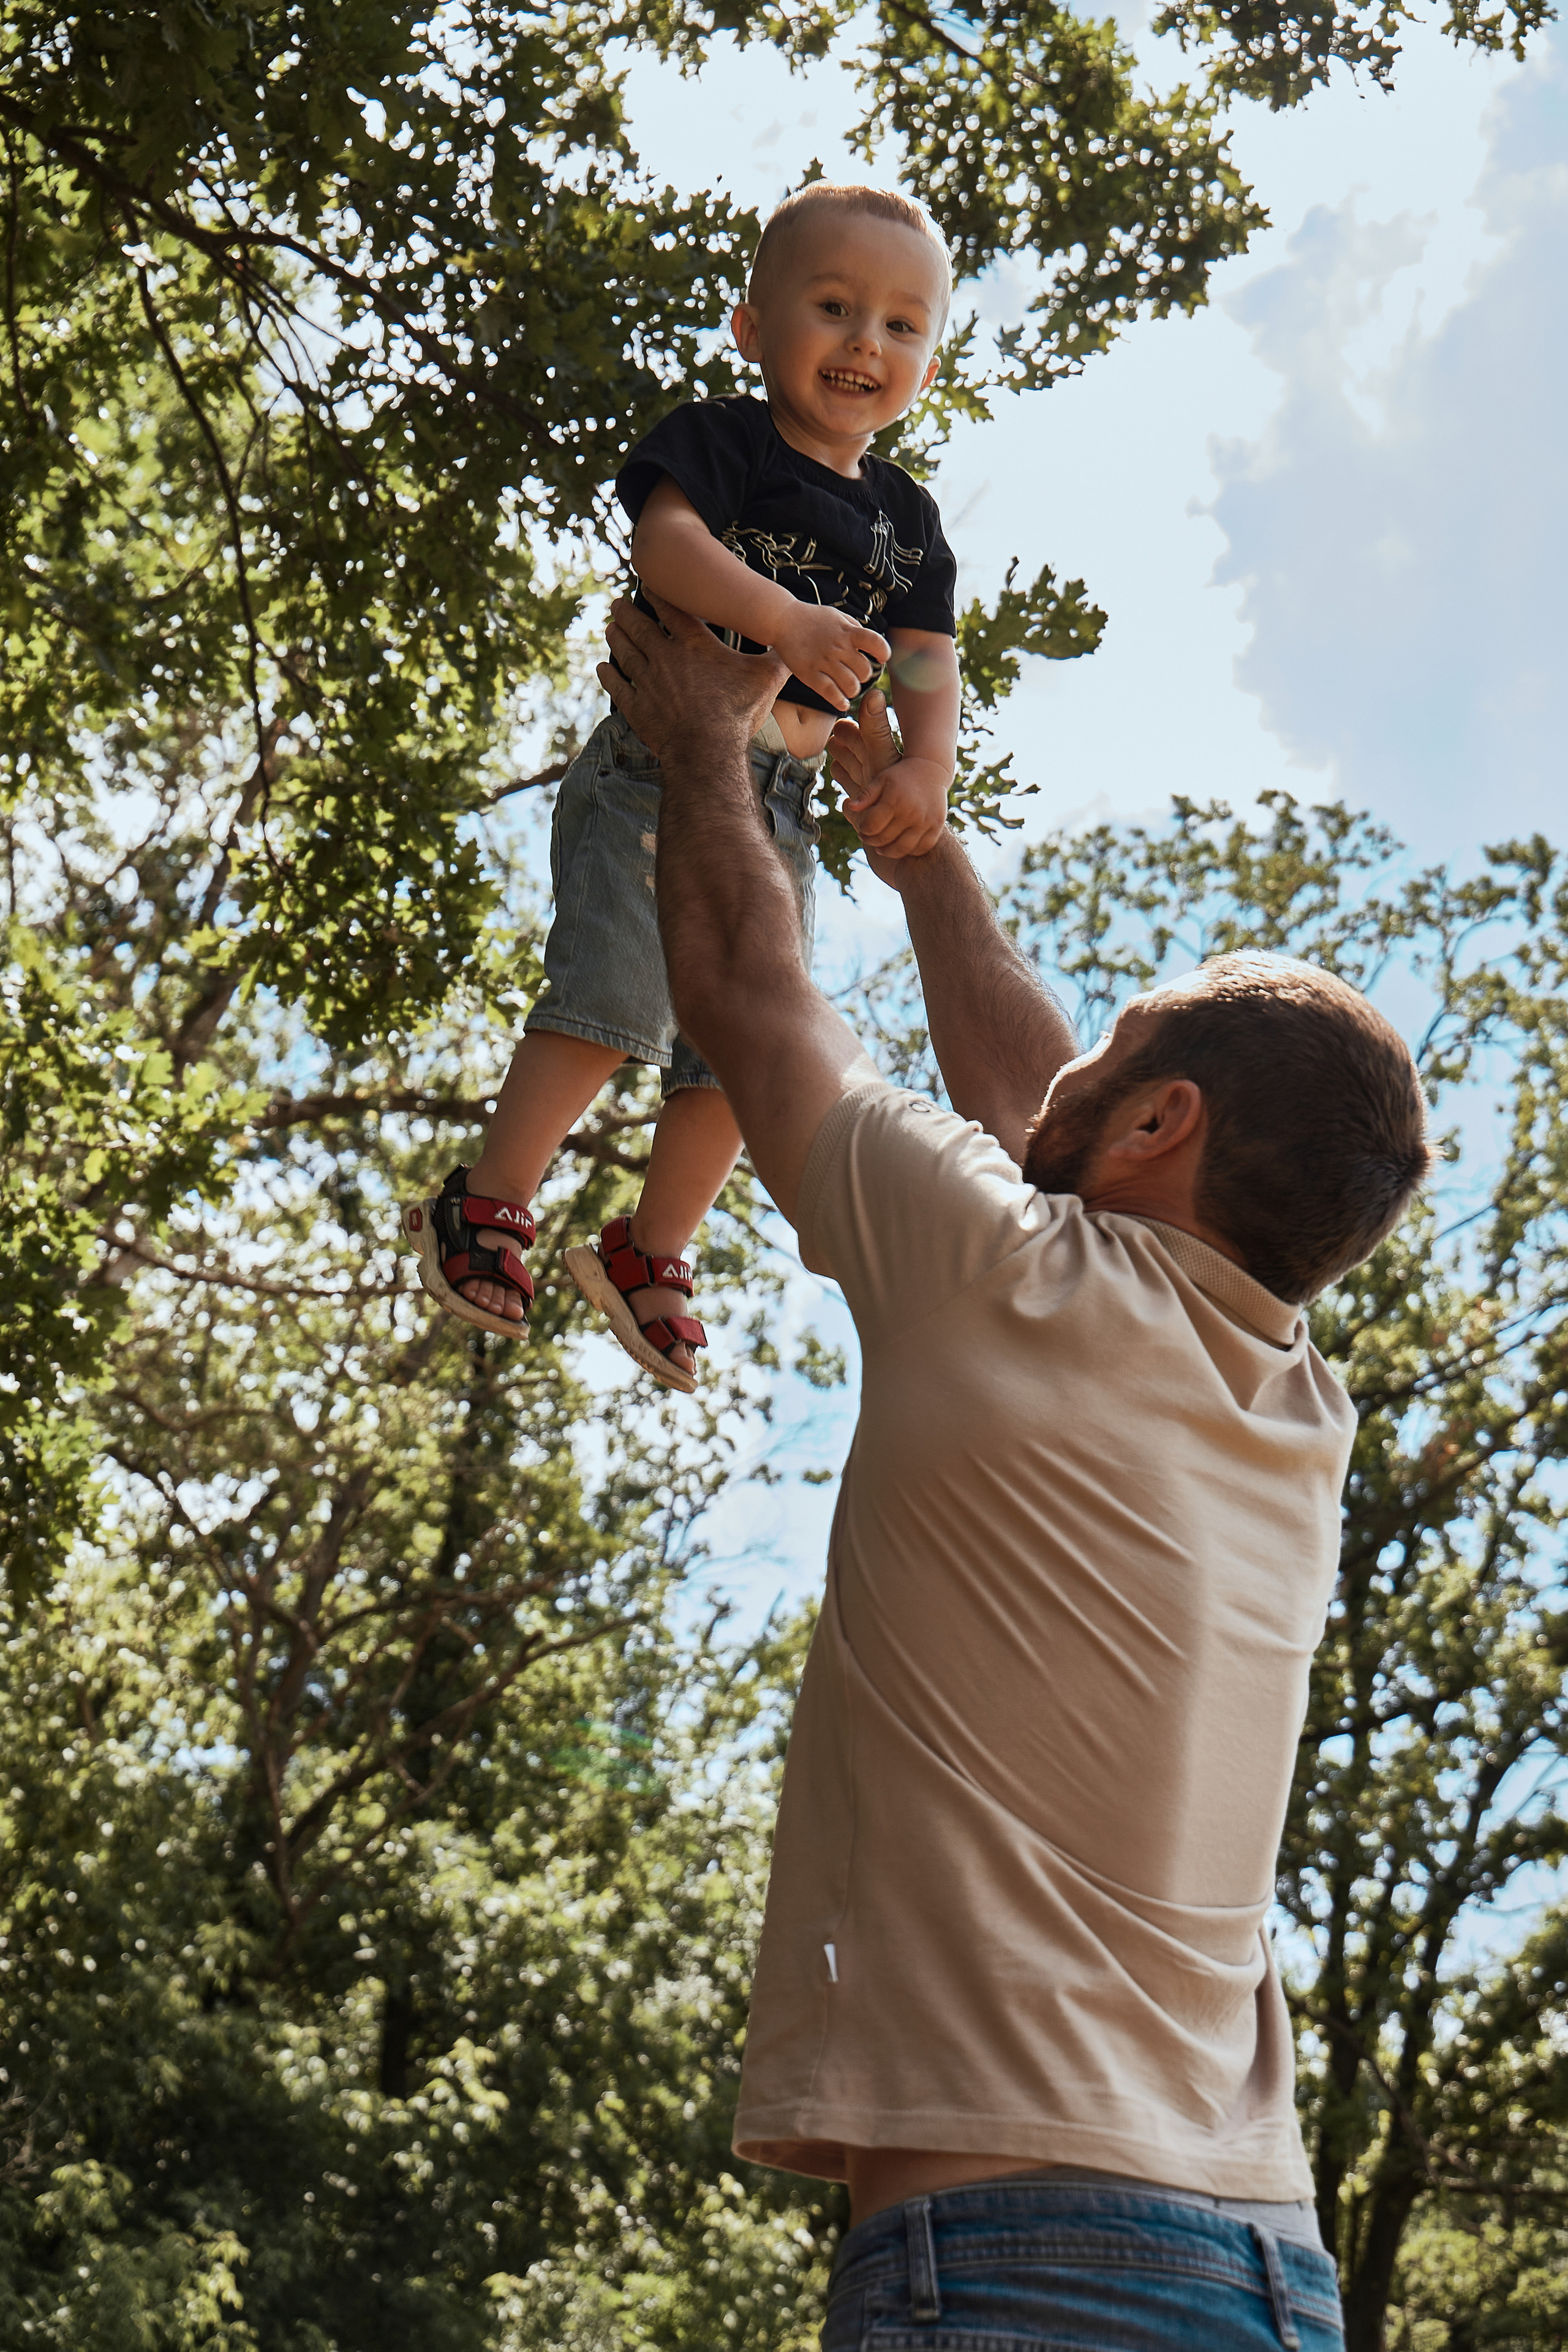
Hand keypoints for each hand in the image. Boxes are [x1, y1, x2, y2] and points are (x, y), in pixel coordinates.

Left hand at [598, 595, 786, 757]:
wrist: (707, 751)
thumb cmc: (738, 713)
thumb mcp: (766, 680)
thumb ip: (778, 659)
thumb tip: (796, 648)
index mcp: (693, 645)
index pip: (670, 611)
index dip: (656, 595)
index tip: (645, 585)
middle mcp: (665, 658)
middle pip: (639, 628)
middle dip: (627, 613)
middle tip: (617, 605)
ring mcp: (647, 683)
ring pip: (625, 653)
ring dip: (616, 638)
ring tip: (610, 628)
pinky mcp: (637, 708)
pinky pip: (618, 687)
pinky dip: (609, 675)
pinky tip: (604, 668)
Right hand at [771, 605, 889, 713]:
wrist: (782, 619)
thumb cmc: (812, 618)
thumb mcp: (838, 616)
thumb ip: (855, 629)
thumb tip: (872, 644)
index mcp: (848, 632)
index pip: (876, 643)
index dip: (883, 653)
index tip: (881, 658)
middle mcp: (839, 647)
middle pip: (865, 671)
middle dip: (863, 676)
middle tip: (857, 676)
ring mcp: (824, 662)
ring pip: (851, 686)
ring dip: (853, 690)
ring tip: (848, 688)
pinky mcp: (810, 674)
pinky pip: (831, 694)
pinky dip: (840, 702)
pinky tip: (842, 703)